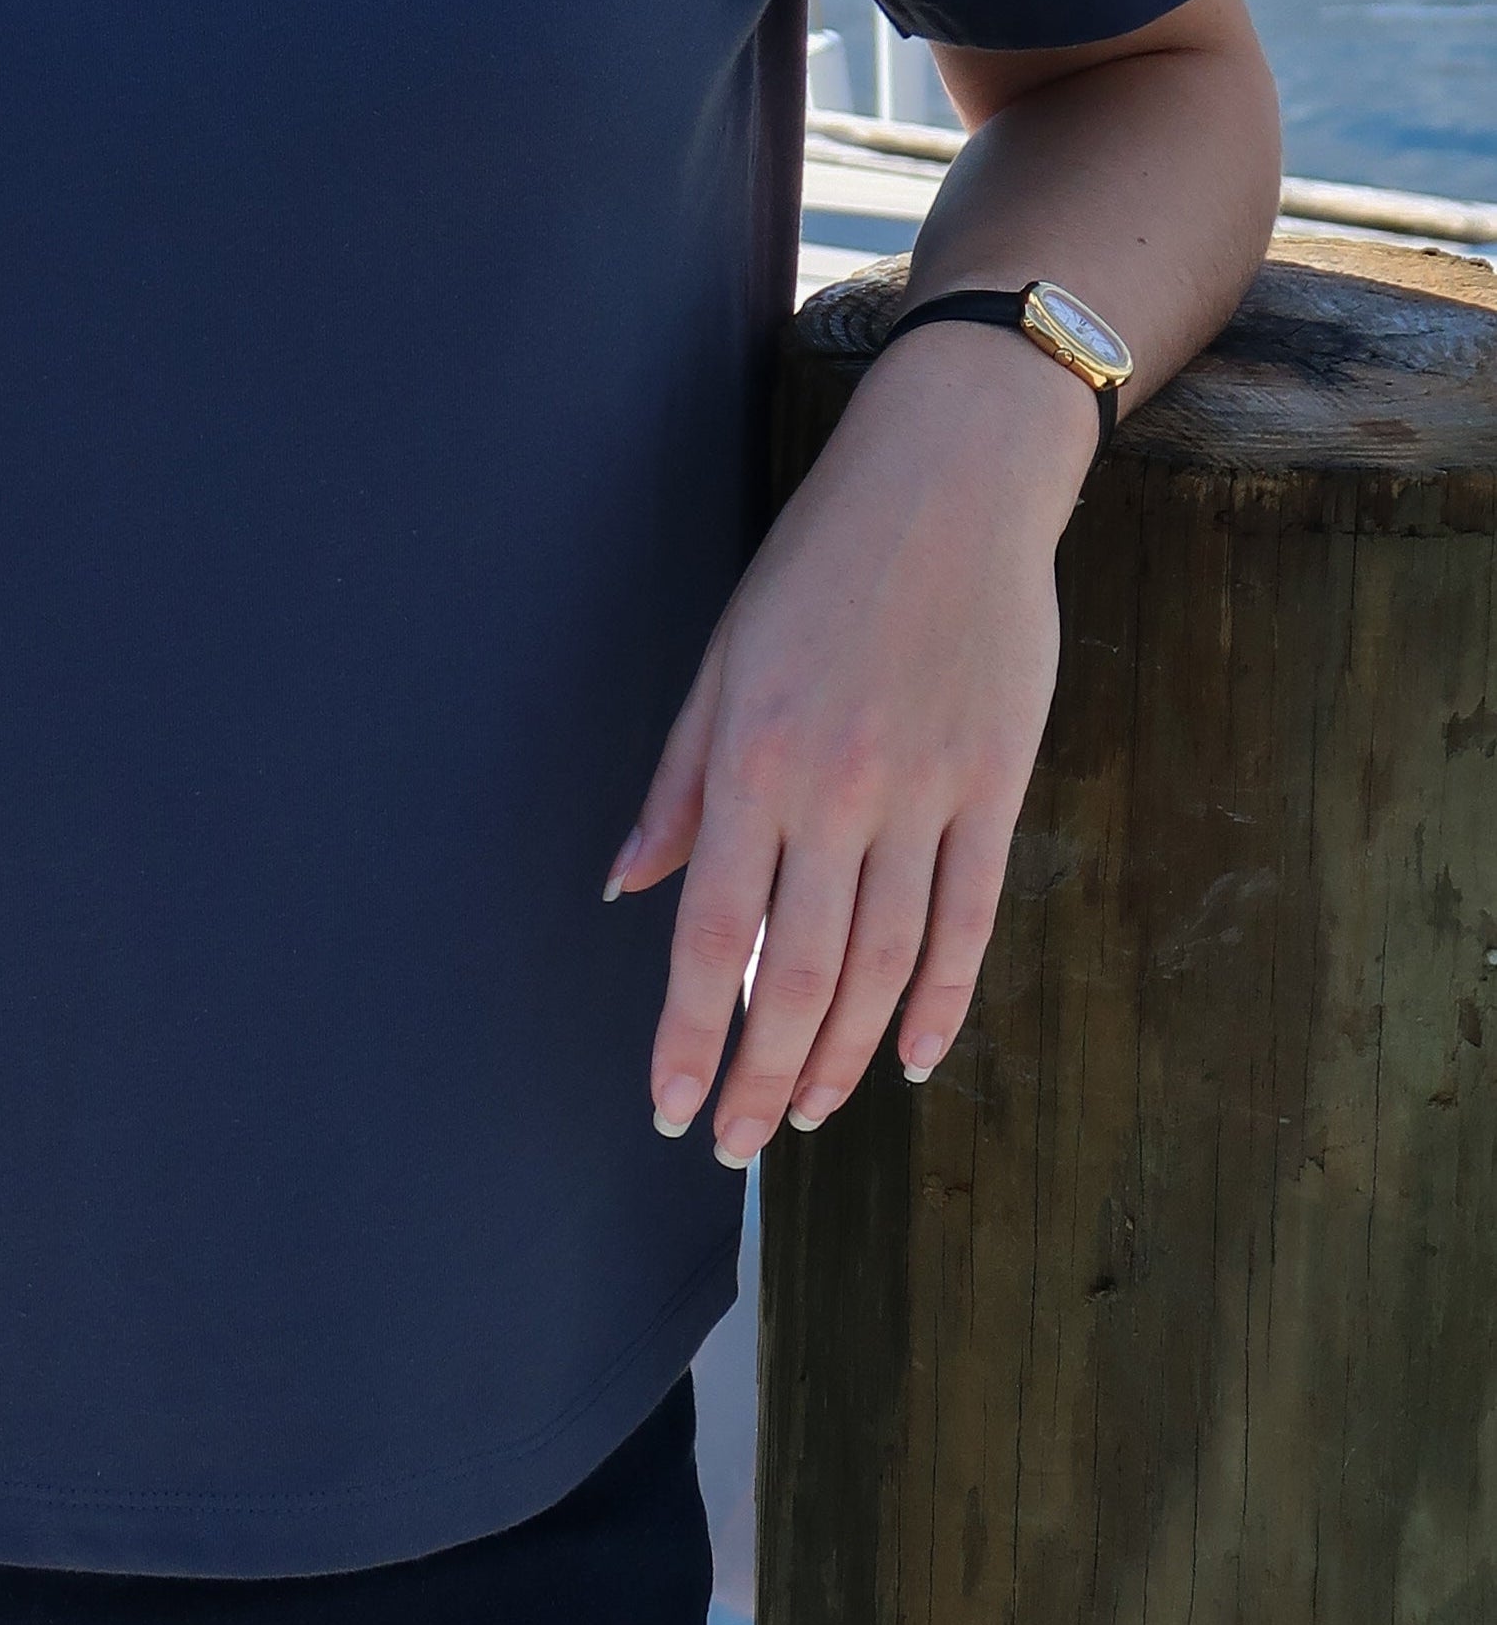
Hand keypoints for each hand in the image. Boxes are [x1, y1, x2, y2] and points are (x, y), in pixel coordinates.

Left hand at [610, 322, 1095, 1162]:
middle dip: (763, 1076)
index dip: (691, 1040)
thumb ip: (677, 787)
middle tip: (739, 1143)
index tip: (672, 1110)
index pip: (714, 940)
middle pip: (800, 977)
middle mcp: (837, 794)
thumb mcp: (720, 660)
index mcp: (752, 764)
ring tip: (809, 1112)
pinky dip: (940, 1001)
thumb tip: (626, 889)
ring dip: (842, 1056)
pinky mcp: (997, 785)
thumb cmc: (816, 564)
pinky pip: (969, 919)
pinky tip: (909, 1058)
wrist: (953, 481)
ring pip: (884, 966)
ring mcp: (926, 795)